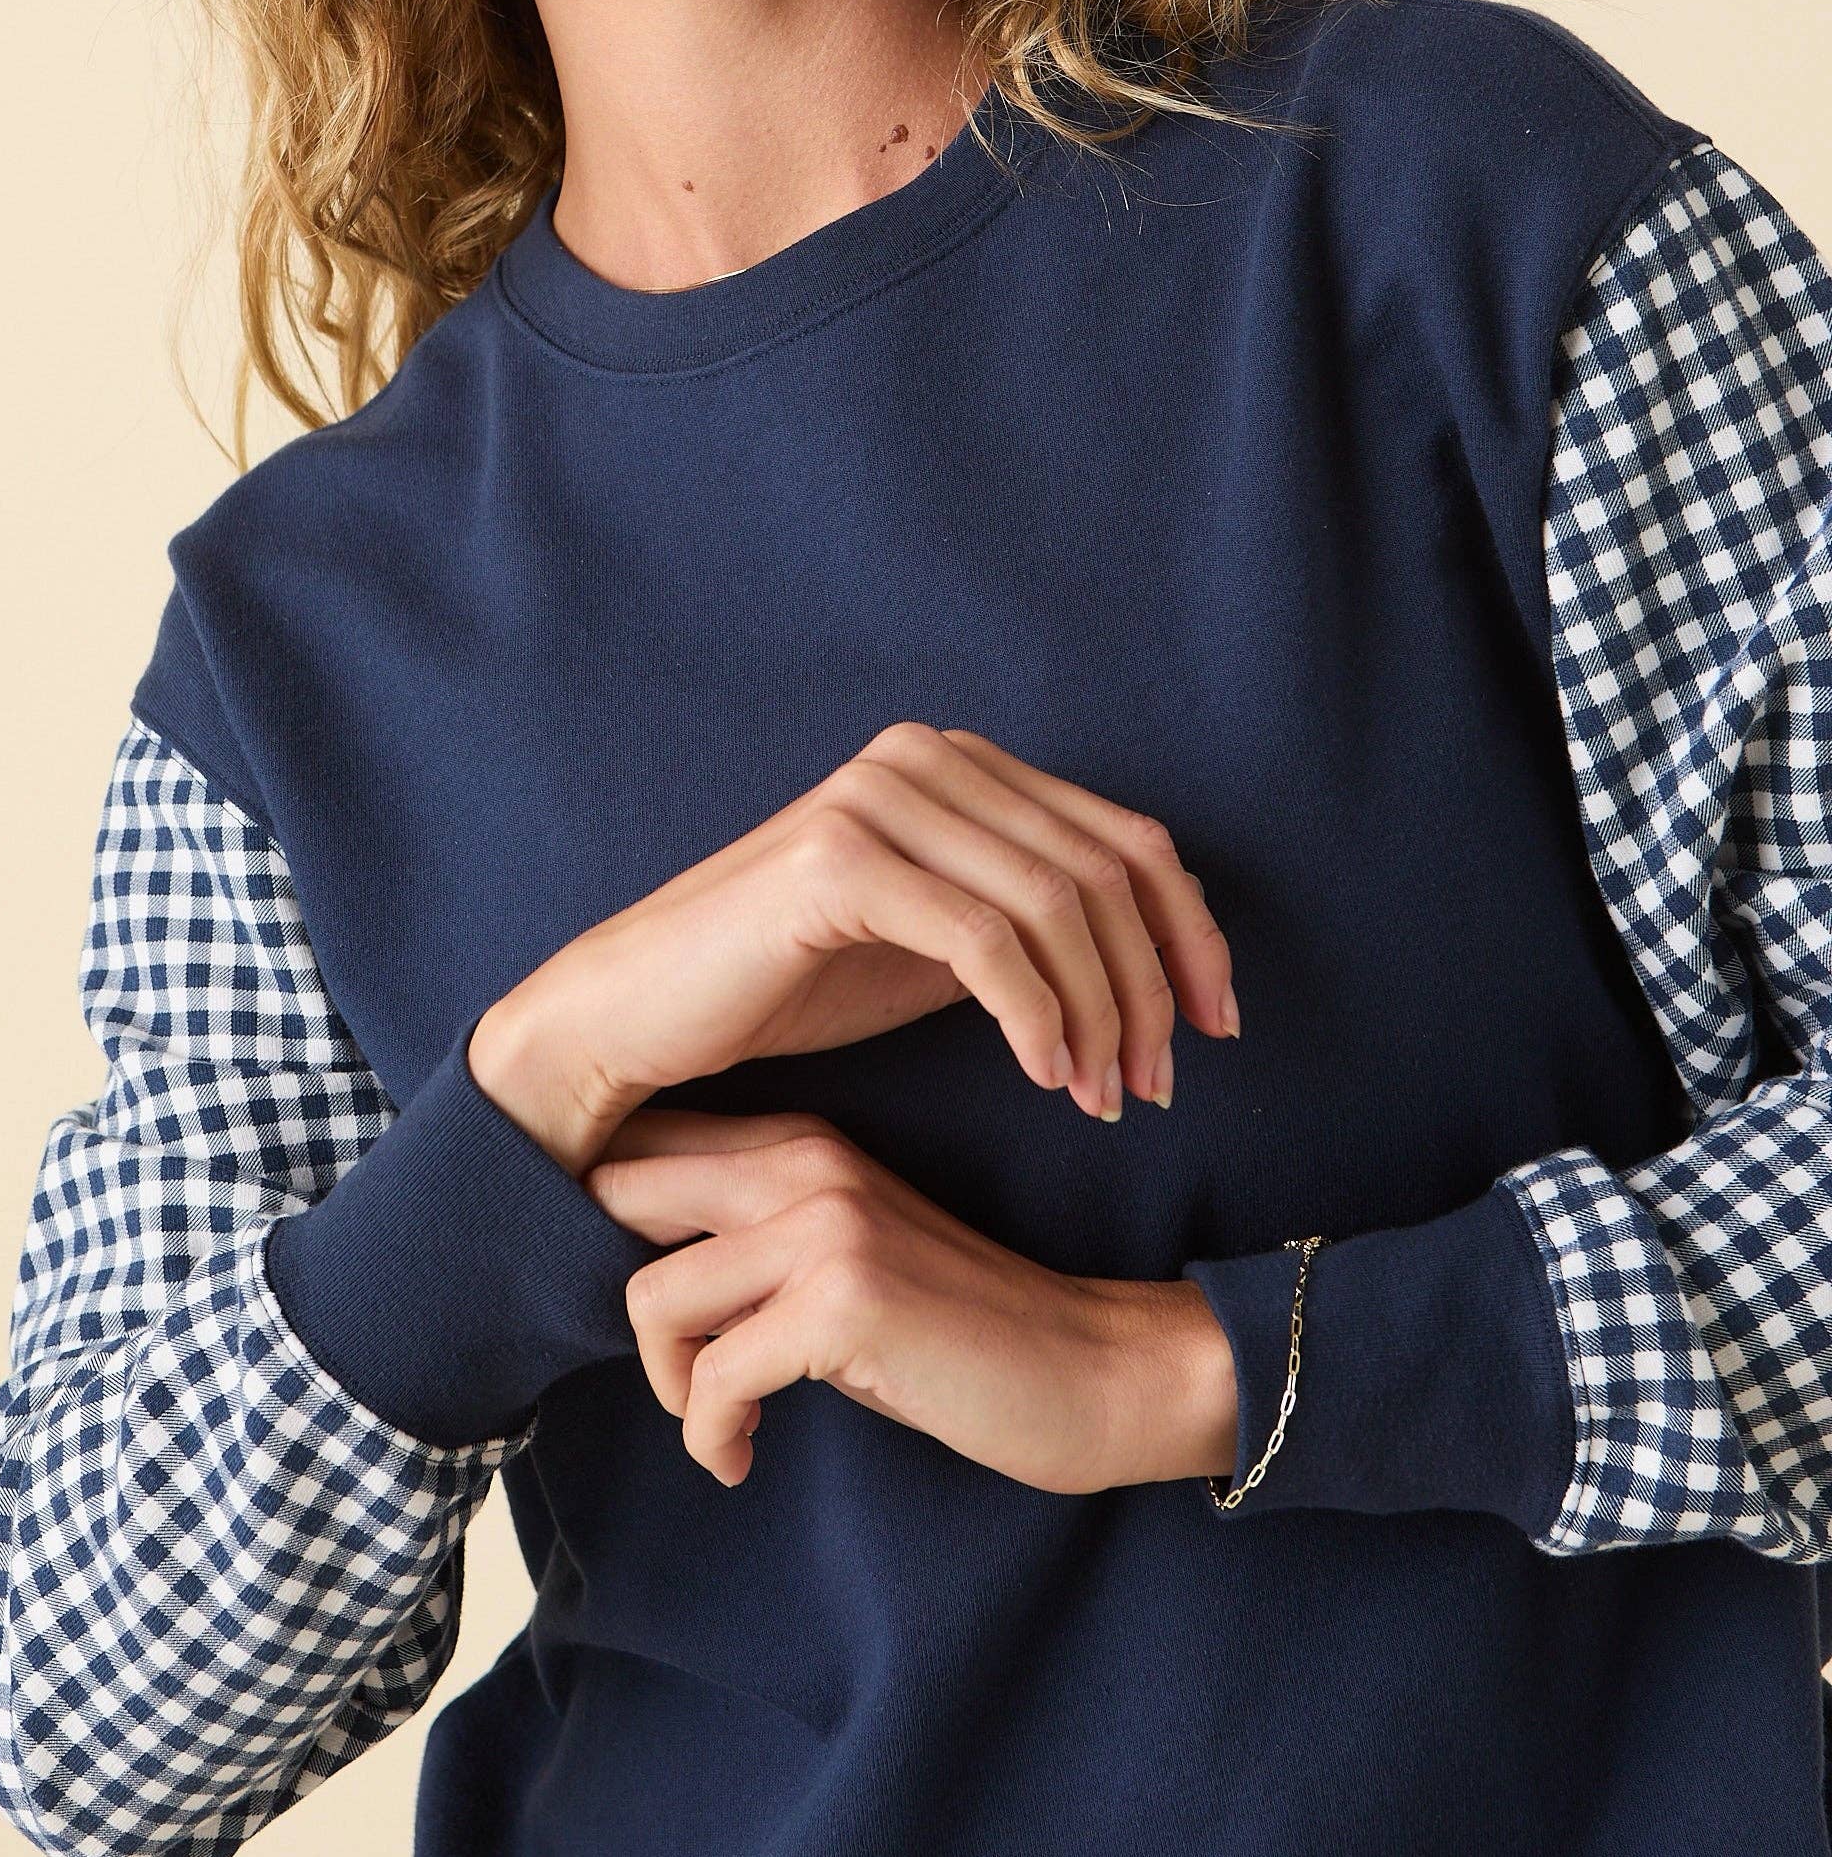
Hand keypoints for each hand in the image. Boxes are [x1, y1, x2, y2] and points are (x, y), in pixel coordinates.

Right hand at [469, 723, 1237, 1171]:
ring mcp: (879, 797)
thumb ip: (1031, 925)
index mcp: (957, 764)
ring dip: (1102, 1017)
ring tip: (1106, 1097)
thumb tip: (1160, 955)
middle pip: (1107, 871)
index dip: (1190, 935)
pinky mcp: (840, 858)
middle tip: (1156, 1085)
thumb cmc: (787, 987)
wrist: (642, 1012)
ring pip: (1056, 907)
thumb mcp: (938, 948)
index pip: (1126, 838)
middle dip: (1152, 989)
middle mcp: (924, 758)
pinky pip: (986, 942)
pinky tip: (1048, 1078)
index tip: (1215, 1026)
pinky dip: (1038, 1019)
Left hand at [584, 1108, 1238, 1492]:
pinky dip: (712, 1434)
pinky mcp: (844, 1302)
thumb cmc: (957, 1334)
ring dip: (670, 1382)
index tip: (622, 1298)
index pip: (642, 1143)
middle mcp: (804, 1163)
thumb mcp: (842, 1264)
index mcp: (800, 1142)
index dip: (591, 1211)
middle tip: (669, 1365)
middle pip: (616, 1190)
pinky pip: (715, 1379)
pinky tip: (744, 1456)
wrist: (1090, 1370)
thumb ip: (750, 1243)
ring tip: (720, 1421)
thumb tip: (628, 1274)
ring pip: (651, 1296)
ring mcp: (824, 1226)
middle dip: (605, 1289)